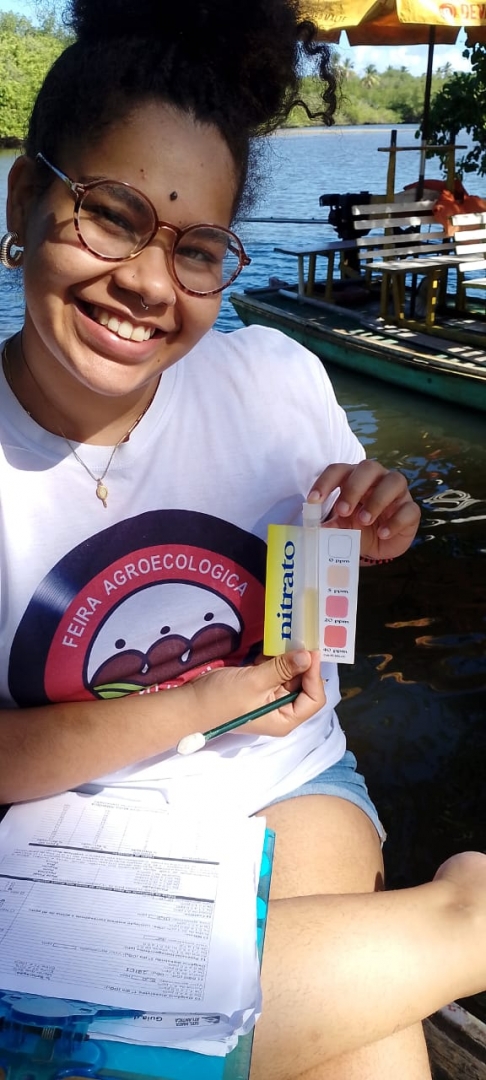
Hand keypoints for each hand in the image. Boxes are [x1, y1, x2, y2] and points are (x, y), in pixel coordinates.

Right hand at [182, 650, 324, 737]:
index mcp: (285, 718)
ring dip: (290, 658)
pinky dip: (276, 658)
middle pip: (304, 685)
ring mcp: (270, 698)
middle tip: (303, 638)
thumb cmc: (223, 699)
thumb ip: (283, 669)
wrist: (191, 702)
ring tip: (292, 636)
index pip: (313, 698)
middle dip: (303, 663)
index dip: (314, 675)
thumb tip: (308, 656)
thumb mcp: (255, 682)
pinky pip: (276, 671)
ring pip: (290, 675)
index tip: (310, 651)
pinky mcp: (259, 686)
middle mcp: (282, 710)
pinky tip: (274, 644)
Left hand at [308, 460, 419, 560]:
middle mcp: (378, 478)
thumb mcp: (342, 527)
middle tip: (343, 511)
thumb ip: (332, 525)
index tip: (313, 501)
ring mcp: (398, 492)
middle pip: (369, 467)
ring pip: (394, 481)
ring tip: (363, 521)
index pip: (339, 470)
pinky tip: (383, 534)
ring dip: (377, 500)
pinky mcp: (411, 510)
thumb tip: (318, 529)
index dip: (325, 482)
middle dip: (354, 488)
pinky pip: (409, 509)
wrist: (380, 545)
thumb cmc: (358, 527)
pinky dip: (396, 521)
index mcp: (355, 477)